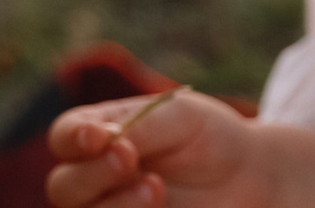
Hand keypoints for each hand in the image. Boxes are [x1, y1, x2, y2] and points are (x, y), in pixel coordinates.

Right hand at [45, 94, 314, 207]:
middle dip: (93, 175)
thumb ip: (138, 126)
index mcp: (100, 135)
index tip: (101, 138)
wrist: (251, 178)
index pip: (65, 136)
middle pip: (64, 186)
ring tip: (155, 191)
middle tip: (130, 161)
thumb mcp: (179, 116)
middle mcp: (96, 178)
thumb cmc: (209, 136)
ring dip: (114, 206)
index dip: (73, 138)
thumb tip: (103, 141)